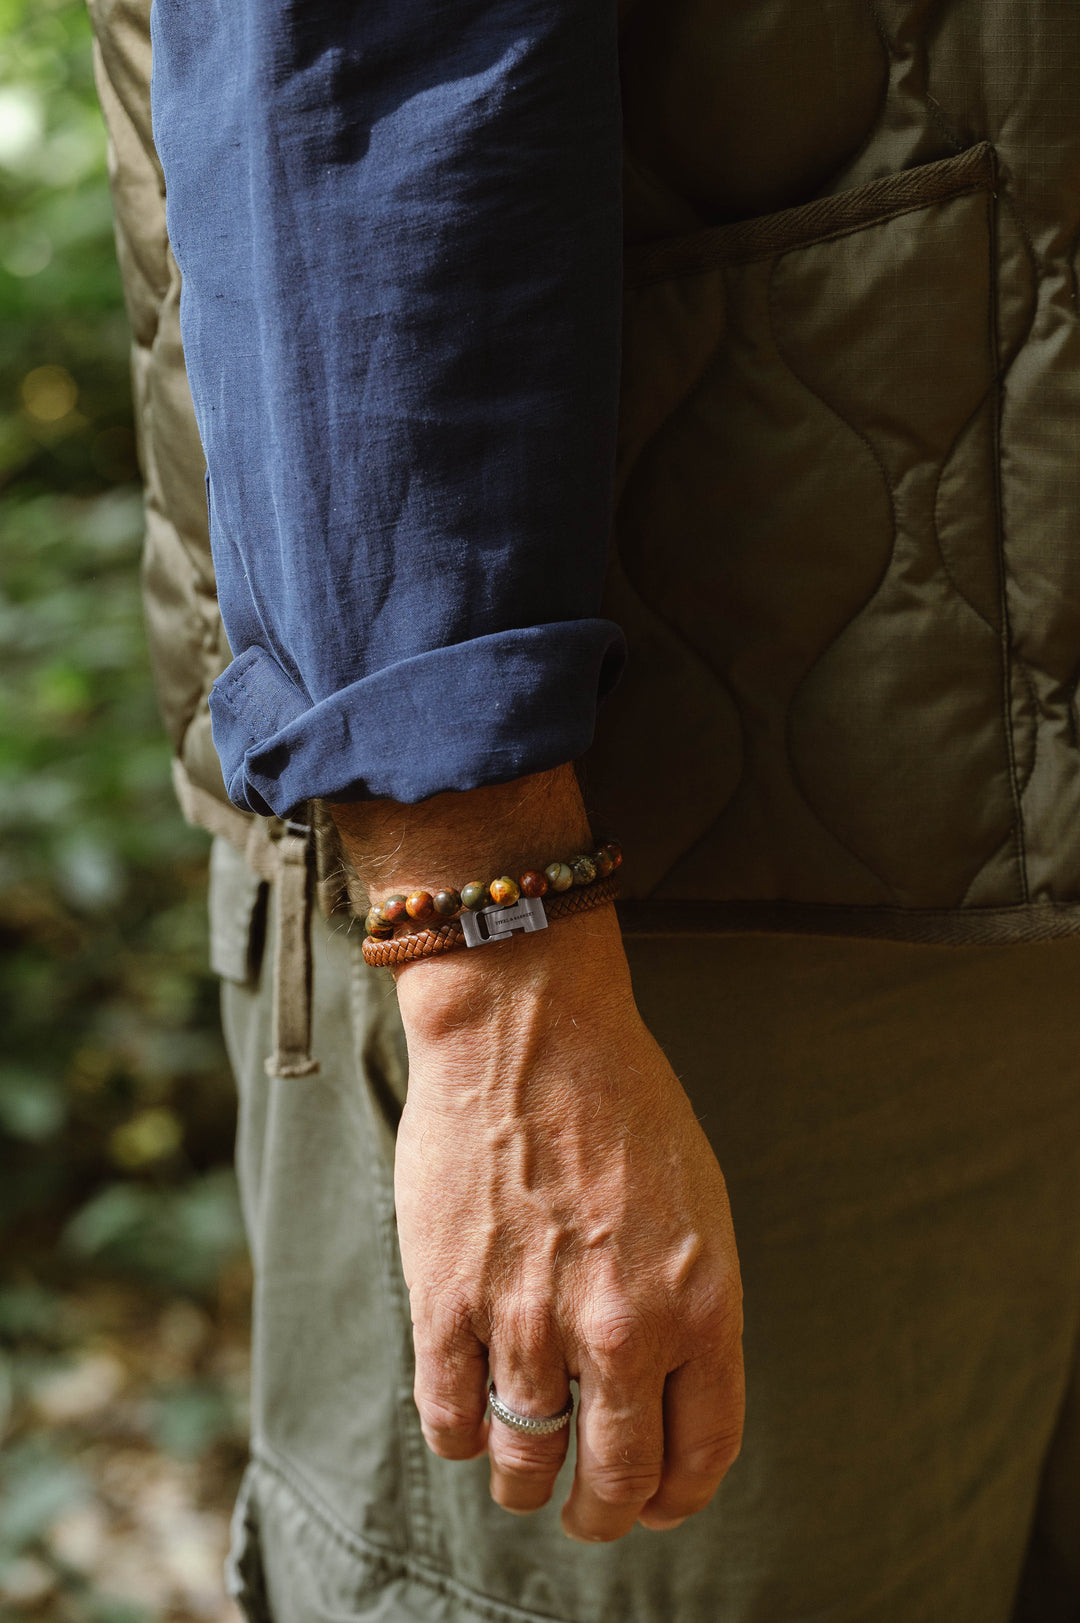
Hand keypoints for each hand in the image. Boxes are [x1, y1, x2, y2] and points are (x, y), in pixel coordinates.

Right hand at [393, 904, 744, 1542]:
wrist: (529, 1029)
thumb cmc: (621, 1101)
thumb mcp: (698, 1206)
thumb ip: (688, 1305)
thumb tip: (662, 1386)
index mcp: (700, 1304)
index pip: (701, 1453)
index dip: (676, 1496)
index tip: (656, 1501)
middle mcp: (622, 1329)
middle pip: (615, 1479)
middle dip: (602, 1513)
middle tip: (588, 1512)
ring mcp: (529, 1321)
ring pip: (526, 1463)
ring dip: (526, 1483)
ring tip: (523, 1472)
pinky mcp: (448, 1302)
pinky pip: (451, 1420)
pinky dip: (461, 1438)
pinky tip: (468, 1419)